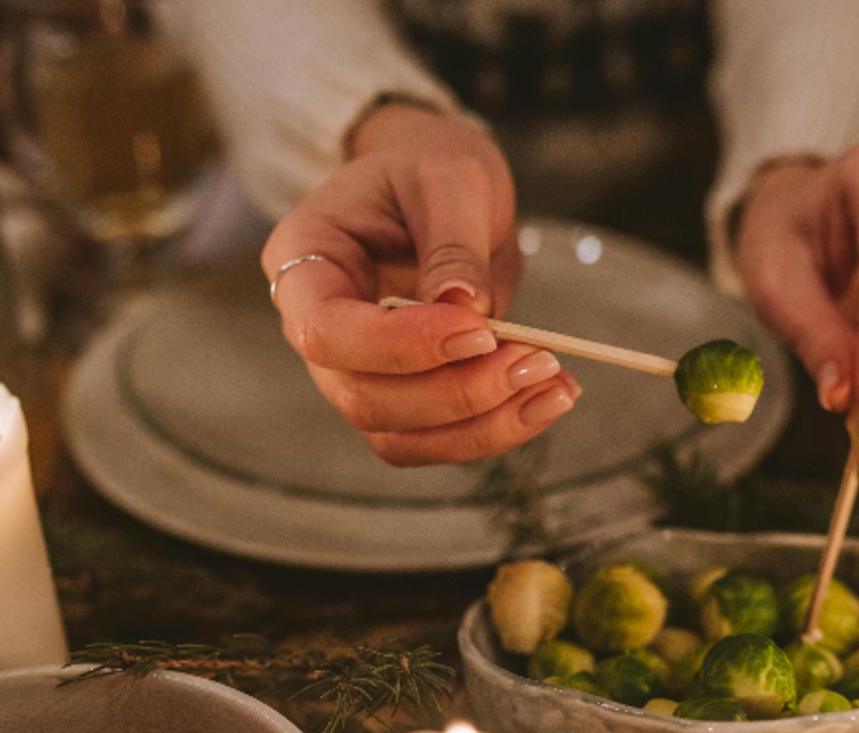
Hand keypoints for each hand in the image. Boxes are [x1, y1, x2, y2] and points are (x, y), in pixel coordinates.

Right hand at [262, 104, 578, 465]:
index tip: (479, 330)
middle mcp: (316, 327)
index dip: (398, 346)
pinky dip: (492, 430)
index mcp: (304, 259)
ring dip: (480, 425)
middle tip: (536, 361)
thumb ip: (453, 242)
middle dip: (455, 392)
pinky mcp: (398, 397)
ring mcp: (353, 370)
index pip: (325, 330)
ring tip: (554, 386)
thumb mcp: (450, 176)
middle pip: (363, 396)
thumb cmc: (429, 167)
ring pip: (398, 435)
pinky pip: (433, 440)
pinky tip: (546, 399)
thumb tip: (467, 308)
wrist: (438, 189)